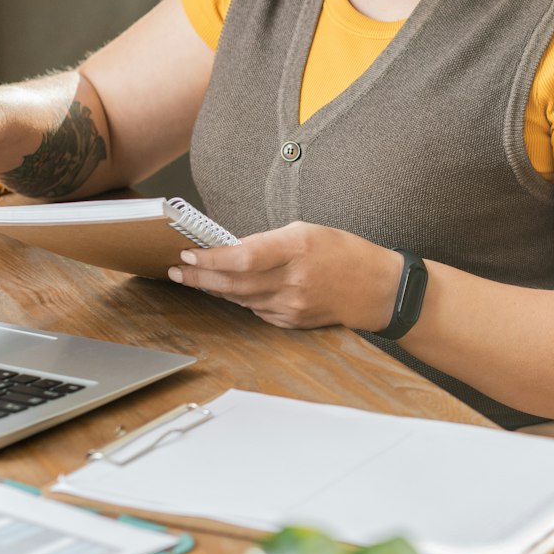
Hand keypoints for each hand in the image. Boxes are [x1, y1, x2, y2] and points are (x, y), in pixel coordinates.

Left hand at [171, 221, 402, 331]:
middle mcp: (293, 280)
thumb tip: (233, 250)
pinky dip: (241, 299)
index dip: (211, 259)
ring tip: (192, 278)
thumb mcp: (307, 231)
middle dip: (199, 277)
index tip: (189, 254)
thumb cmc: (344, 253)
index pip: (244, 257)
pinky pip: (257, 310)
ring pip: (240, 299)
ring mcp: (292, 305)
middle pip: (234, 283)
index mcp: (298, 248)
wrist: (376, 289)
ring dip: (214, 289)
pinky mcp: (292, 321)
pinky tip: (230, 291)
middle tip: (177, 270)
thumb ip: (269, 241)